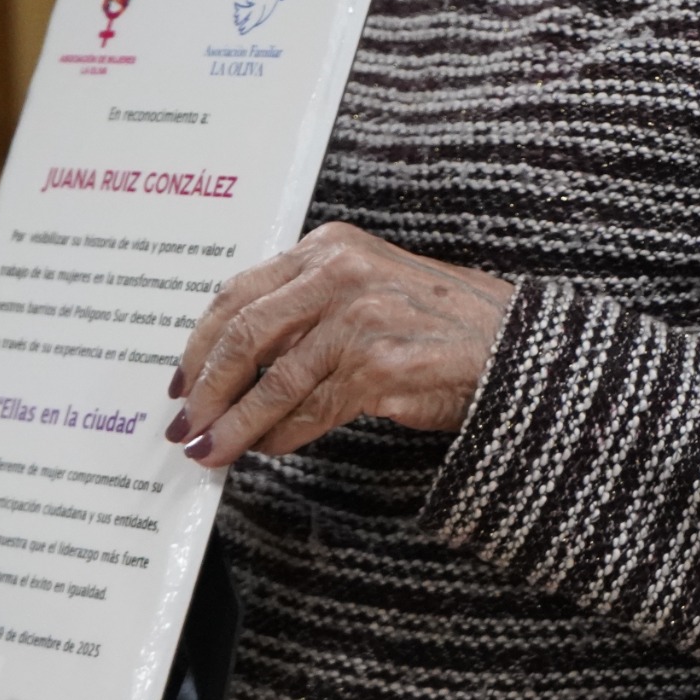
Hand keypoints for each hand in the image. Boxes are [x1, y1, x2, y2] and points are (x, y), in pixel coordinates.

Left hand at [166, 222, 513, 467]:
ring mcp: (359, 322)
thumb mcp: (371, 282)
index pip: (240, 293)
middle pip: (244, 337)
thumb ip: (309, 301)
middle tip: (187, 423)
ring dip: (234, 426)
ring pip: (271, 385)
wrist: (516, 348)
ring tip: (213, 451)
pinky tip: (269, 448)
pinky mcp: (377, 370)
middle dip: (207, 389)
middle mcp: (341, 275)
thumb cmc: (444, 321)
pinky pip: (309, 414)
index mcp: (331, 248)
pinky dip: (281, 437)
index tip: (182, 379)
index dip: (200, 343)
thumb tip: (237, 354)